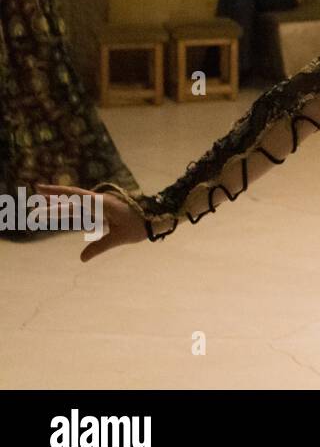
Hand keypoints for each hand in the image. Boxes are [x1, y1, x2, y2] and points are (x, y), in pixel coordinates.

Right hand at [34, 184, 148, 259]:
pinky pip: (84, 210)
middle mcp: (100, 202)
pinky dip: (72, 211)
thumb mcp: (119, 238)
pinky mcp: (105, 210)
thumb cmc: (140, 225)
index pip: (75, 195)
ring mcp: (102, 205)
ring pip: (77, 205)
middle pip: (72, 199)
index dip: (57, 192)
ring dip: (60, 206)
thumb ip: (99, 247)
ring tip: (40, 208)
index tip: (40, 188)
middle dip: (53, 199)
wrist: (158, 217)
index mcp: (102, 203)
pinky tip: (62, 213)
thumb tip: (82, 258)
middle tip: (33, 198)